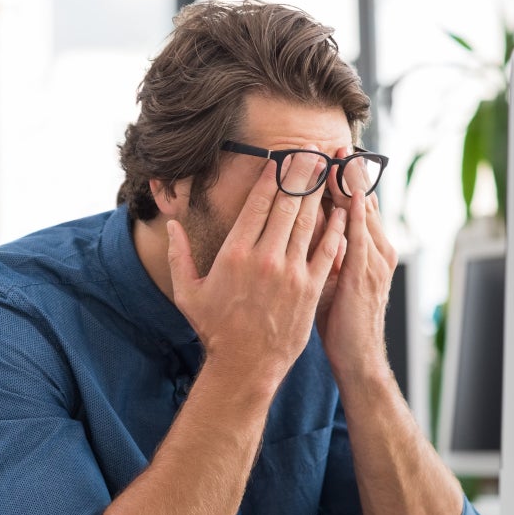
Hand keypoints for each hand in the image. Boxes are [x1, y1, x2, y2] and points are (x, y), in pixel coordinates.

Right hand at [168, 148, 347, 386]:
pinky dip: (335, 227)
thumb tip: (172, 224)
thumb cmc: (214, 329)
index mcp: (235, 253)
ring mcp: (291, 272)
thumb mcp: (187, 292)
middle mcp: (265, 257)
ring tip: (328, 169)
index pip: (258, 203)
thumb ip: (178, 255)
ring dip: (319, 192)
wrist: (245, 365)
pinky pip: (327, 249)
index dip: (272, 175)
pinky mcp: (310, 288)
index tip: (281, 156)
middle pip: (288, 204)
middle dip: (301, 173)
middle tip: (311, 150)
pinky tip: (342, 210)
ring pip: (309, 221)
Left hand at [314, 148, 397, 379]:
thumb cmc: (341, 322)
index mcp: (368, 250)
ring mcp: (373, 261)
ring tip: (339, 156)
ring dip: (350, 184)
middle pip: (360, 201)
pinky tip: (344, 196)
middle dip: (347, 172)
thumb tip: (309, 230)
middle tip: (334, 142)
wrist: (357, 358)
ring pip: (361, 213)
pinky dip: (351, 215)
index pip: (354, 205)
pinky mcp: (364, 275)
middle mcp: (375, 250)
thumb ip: (328, 253)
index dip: (343, 179)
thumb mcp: (335, 281)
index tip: (328, 154)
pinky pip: (357, 238)